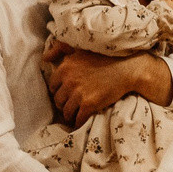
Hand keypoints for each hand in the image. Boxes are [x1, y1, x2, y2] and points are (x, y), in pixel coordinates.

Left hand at [46, 42, 170, 123]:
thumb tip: (45, 58)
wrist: (127, 67)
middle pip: (58, 100)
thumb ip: (59, 49)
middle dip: (63, 104)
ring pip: (66, 111)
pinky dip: (78, 122)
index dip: (59, 92)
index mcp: (65, 68)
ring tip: (75, 115)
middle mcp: (69, 81)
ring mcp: (79, 93)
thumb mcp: (79, 48)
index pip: (53, 86)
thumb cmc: (105, 56)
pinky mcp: (89, 104)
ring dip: (70, 115)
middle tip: (71, 106)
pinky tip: (81, 122)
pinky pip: (78, 119)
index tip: (66, 94)